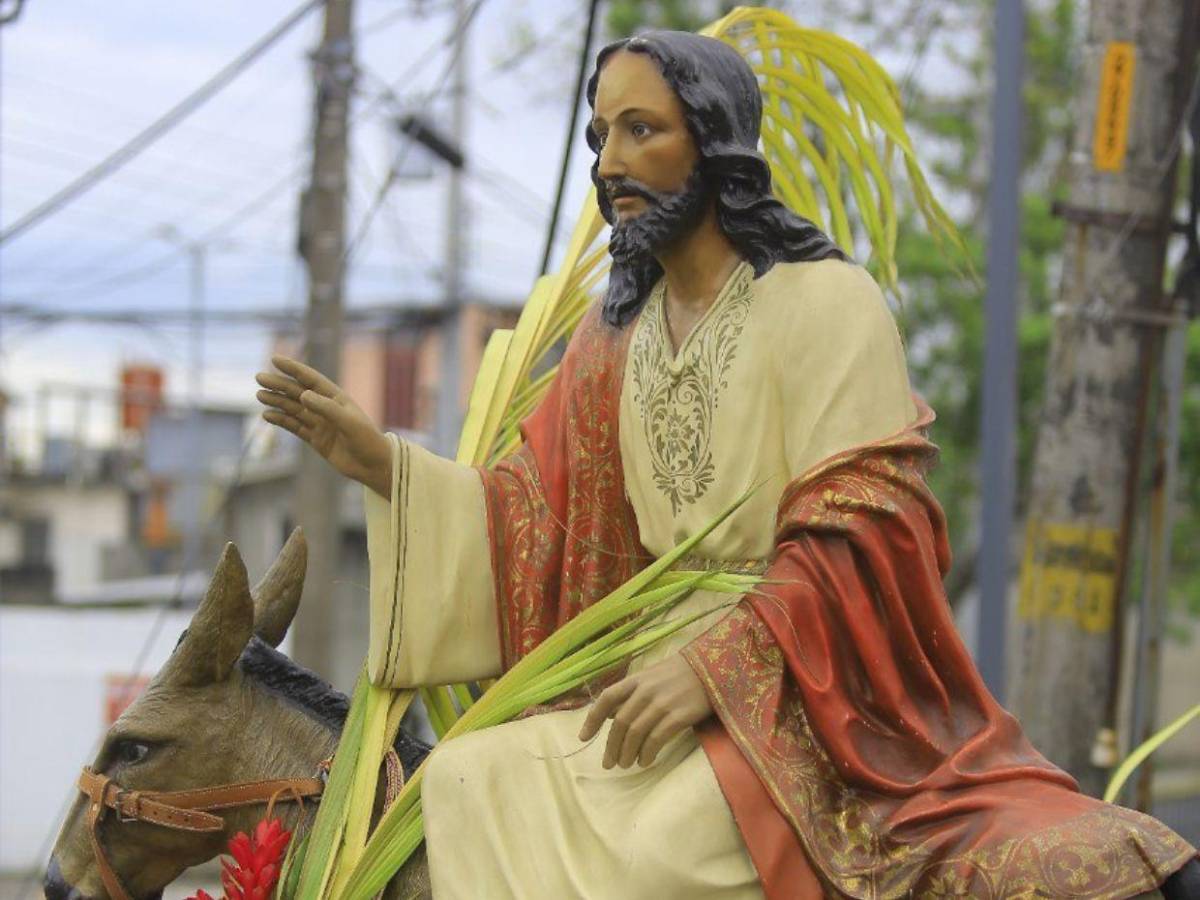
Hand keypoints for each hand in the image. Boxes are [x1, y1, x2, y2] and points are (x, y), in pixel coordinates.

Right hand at [255, 355, 391, 496]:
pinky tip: (268, 415)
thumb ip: (326, 408)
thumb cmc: (367, 440)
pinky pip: (295, 427)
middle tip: (259, 378)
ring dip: (277, 402)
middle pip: (298, 393)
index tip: (275, 359)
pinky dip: (281, 421)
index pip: (311, 379)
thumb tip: (302, 395)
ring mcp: (320, 424)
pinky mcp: (316, 439)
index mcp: (337, 398)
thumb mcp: (348, 422)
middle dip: (279, 385)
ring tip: (260, 395)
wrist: (374, 466)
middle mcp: (326, 408)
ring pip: (294, 409)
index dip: (294, 369)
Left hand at [578, 654, 713, 768]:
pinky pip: (656, 739)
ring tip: (626, 765)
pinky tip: (645, 761)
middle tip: (609, 763)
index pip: (607, 698)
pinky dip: (647, 753)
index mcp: (636, 679)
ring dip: (627, 753)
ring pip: (636, 734)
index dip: (592, 719)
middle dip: (611, 746)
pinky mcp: (680, 716)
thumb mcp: (650, 677)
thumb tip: (609, 717)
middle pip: (620, 723)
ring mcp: (663, 703)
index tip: (583, 738)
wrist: (712, 670)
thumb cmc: (678, 675)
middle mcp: (646, 691)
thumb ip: (630, 694)